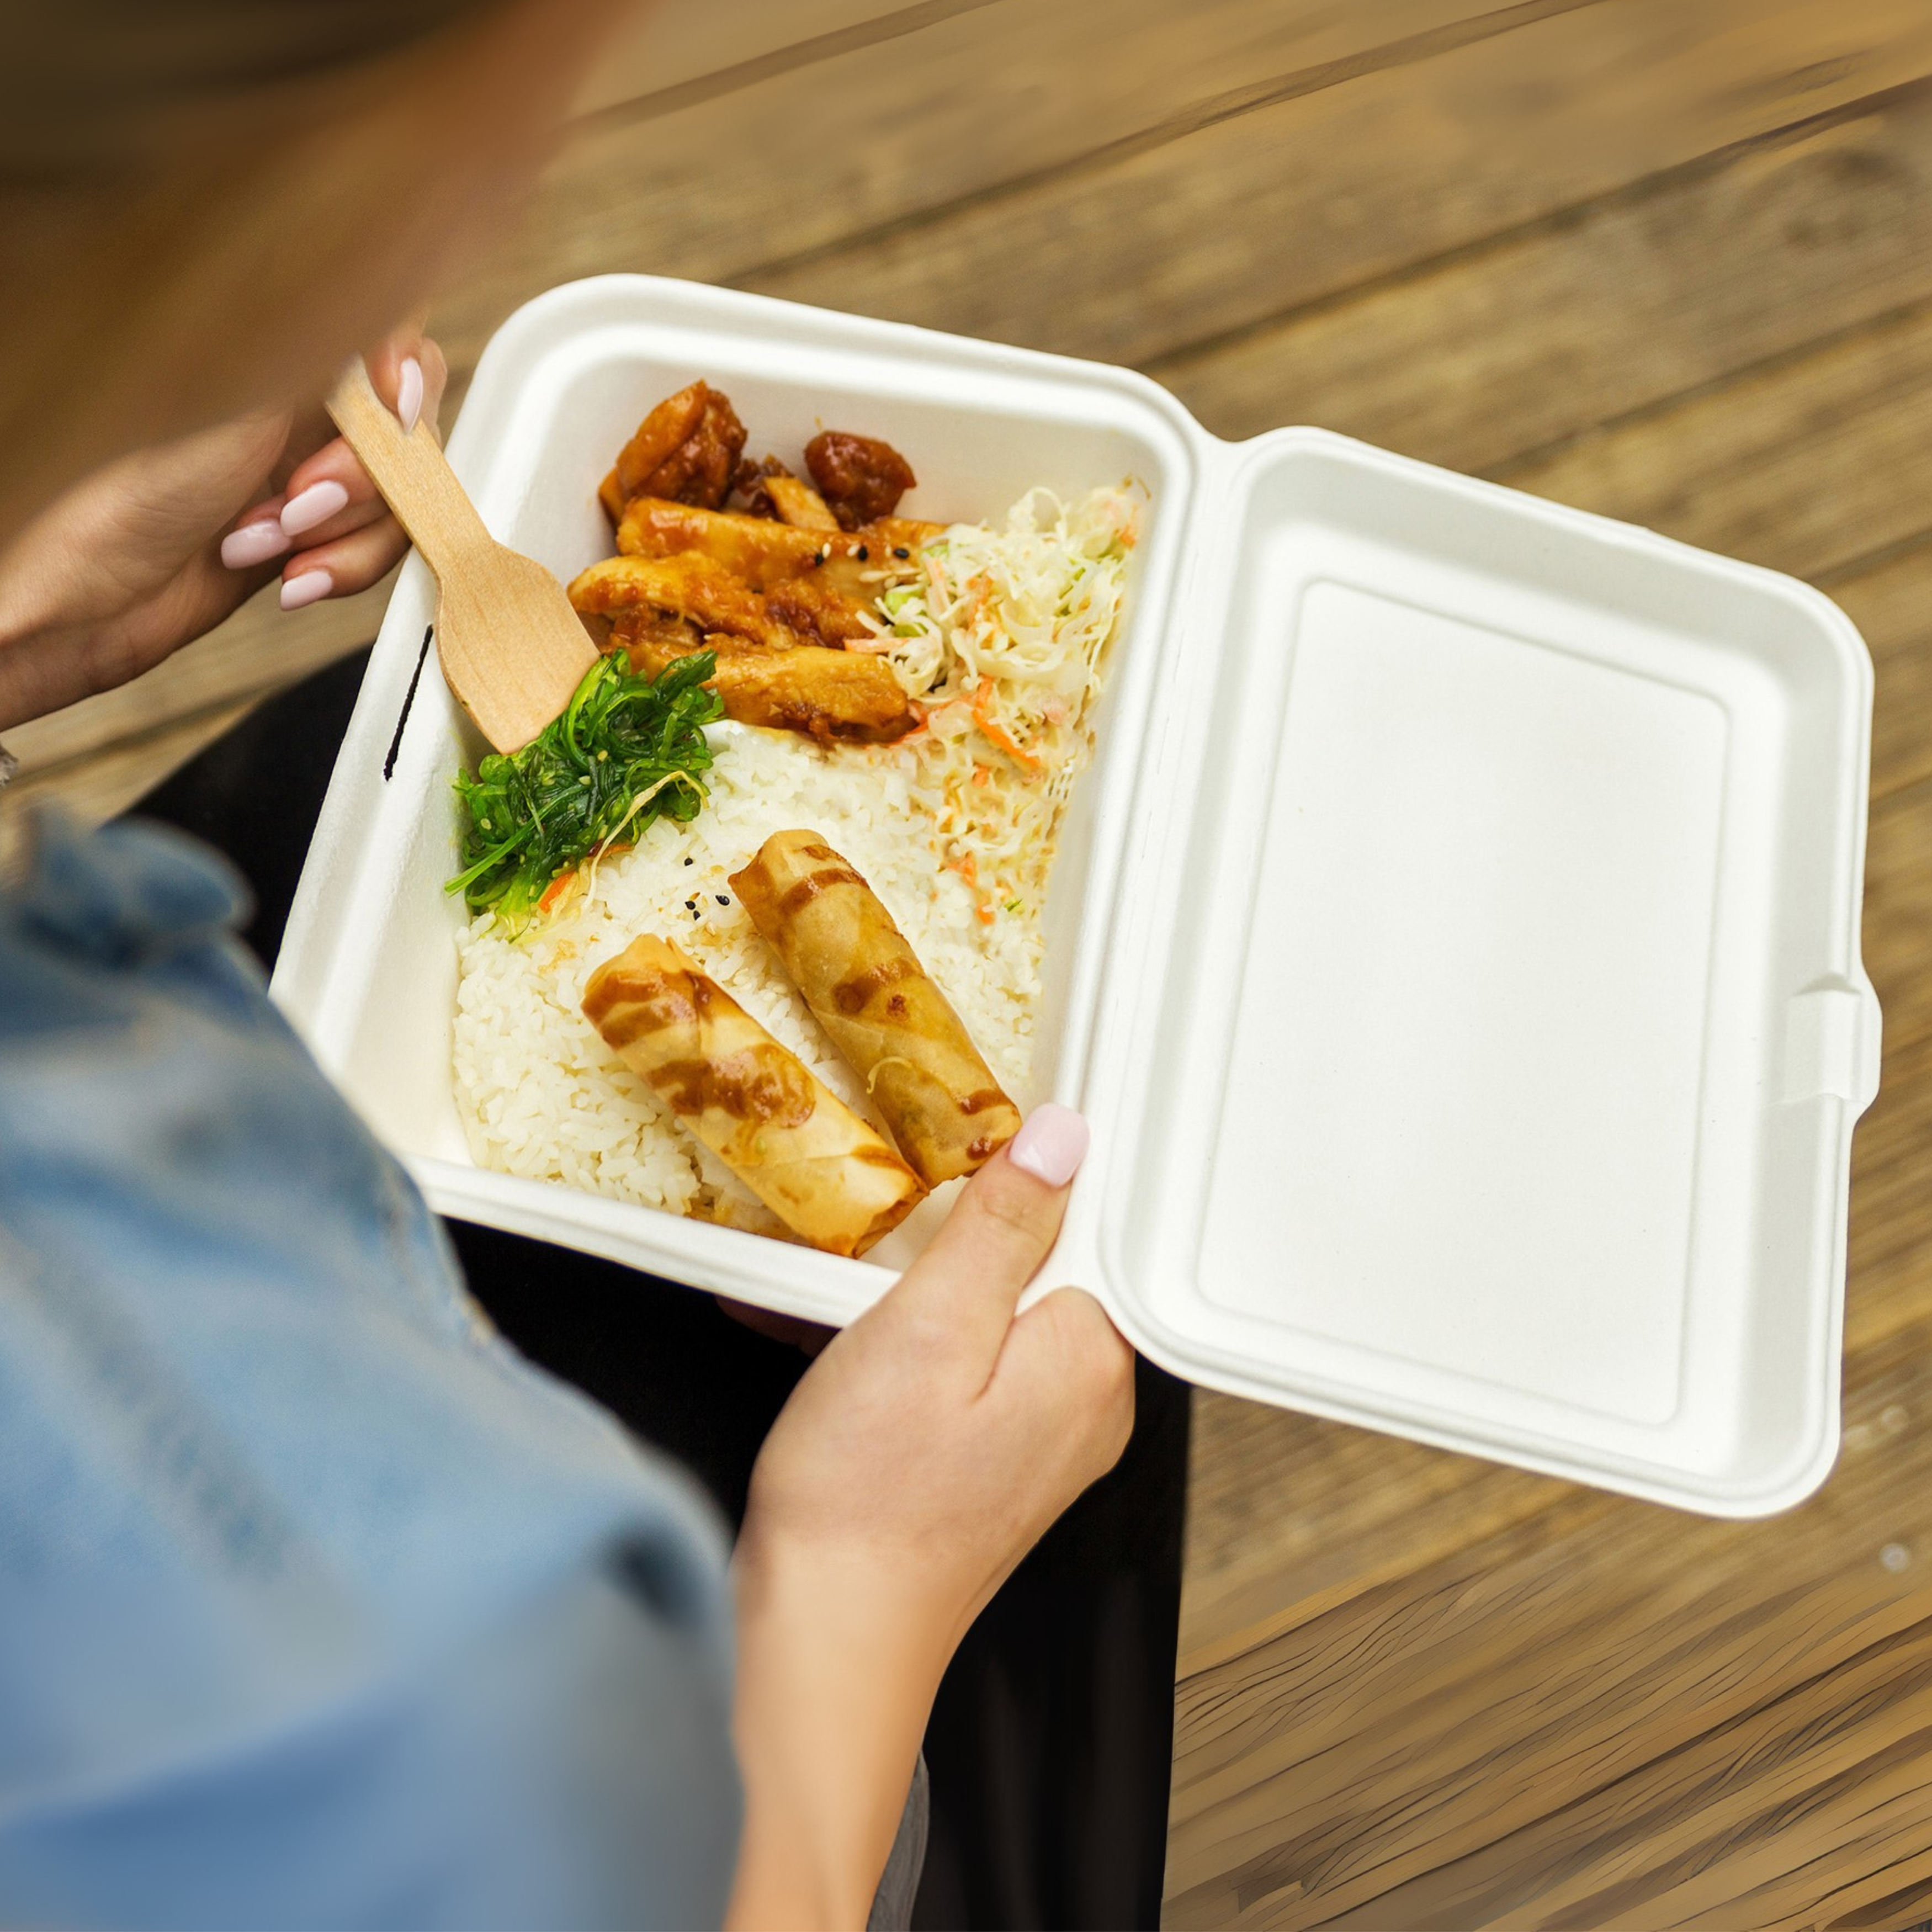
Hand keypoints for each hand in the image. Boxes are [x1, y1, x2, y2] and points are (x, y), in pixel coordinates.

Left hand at [0, 331, 445, 730]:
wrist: (87, 605)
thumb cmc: (126, 503)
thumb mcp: (237, 411)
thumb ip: (324, 360)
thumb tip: (393, 322)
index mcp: (279, 358)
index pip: (391, 335)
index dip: (405, 376)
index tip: (391, 413)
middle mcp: (300, 411)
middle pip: (408, 430)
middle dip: (367, 481)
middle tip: (301, 502)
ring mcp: (311, 475)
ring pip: (398, 500)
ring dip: (344, 538)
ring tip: (271, 547)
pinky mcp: (314, 536)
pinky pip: (373, 549)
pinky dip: (341, 571)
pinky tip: (288, 576)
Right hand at [726, 1106, 1134, 1930]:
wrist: (822, 1637)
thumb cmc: (865, 1497)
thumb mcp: (928, 1329)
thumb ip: (1003, 1228)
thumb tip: (1063, 1138)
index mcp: (1090, 1358)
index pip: (1084, 1223)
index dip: (1008, 1186)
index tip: (940, 1183)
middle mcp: (1084, 1401)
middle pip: (1032, 1266)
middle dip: (942, 1244)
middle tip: (867, 1251)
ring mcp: (1039, 1437)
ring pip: (981, 1313)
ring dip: (900, 1293)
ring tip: (826, 1299)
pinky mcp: (988, 1462)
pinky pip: (953, 1367)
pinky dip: (889, 1345)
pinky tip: (819, 1340)